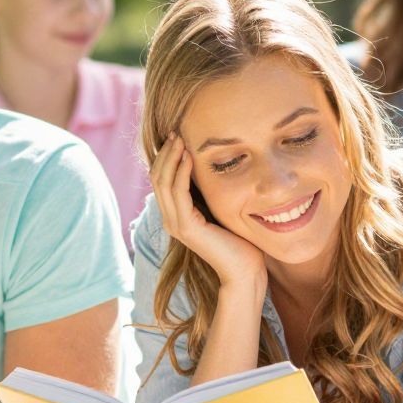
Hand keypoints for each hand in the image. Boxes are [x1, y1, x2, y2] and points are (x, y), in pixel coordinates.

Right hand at [149, 135, 265, 290]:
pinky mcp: (186, 228)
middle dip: (165, 153)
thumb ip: (209, 194)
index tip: (177, 136)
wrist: (245, 270)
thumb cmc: (239, 241)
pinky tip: (189, 158)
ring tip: (180, 139)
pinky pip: (178, 193)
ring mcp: (176, 224)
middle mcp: (170, 219)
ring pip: (163, 183)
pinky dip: (181, 173)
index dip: (165, 157)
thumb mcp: (220, 209)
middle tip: (175, 132)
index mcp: (176, 215)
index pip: (160, 180)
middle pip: (156, 178)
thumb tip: (211, 168)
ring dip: (171, 158)